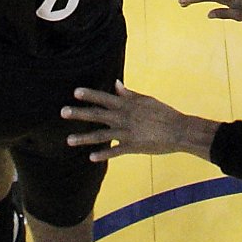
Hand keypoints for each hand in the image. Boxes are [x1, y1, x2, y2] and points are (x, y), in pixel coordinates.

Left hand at [62, 82, 197, 160]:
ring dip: (84, 138)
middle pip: (97, 115)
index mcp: (127, 105)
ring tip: (68, 140)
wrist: (179, 130)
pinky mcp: (132, 147)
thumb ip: (129, 94)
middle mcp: (124, 118)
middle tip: (62, 112)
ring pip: (101, 136)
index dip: (90, 95)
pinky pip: (114, 152)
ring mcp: (127, 133)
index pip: (104, 98)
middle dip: (79, 113)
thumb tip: (116, 84)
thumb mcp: (145, 100)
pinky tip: (91, 157)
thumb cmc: (163, 113)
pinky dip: (103, 154)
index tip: (75, 92)